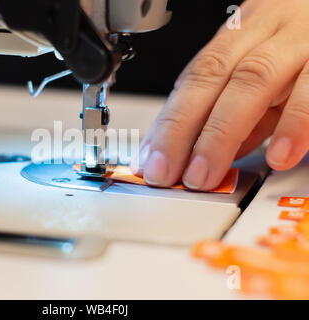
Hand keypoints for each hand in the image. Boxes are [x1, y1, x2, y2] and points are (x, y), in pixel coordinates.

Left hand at [131, 0, 308, 189]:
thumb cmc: (303, 42)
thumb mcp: (265, 75)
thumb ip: (239, 113)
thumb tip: (202, 152)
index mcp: (240, 36)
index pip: (194, 78)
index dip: (169, 121)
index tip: (151, 160)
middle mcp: (265, 32)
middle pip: (212, 76)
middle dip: (181, 129)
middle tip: (166, 172)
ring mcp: (301, 40)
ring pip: (252, 80)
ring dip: (222, 133)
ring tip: (205, 173)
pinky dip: (294, 124)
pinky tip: (278, 155)